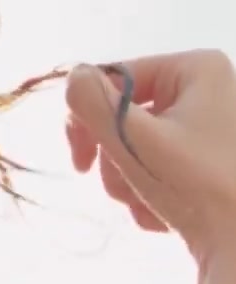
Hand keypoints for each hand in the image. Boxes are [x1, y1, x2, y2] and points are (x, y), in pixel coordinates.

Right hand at [64, 49, 235, 265]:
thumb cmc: (197, 187)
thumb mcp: (133, 139)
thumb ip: (93, 101)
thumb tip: (73, 75)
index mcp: (197, 69)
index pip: (113, 79)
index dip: (89, 118)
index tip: (81, 160)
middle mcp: (208, 89)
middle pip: (125, 113)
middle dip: (114, 157)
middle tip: (119, 187)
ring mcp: (210, 126)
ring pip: (138, 142)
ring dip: (129, 179)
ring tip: (146, 205)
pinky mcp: (210, 160)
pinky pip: (162, 163)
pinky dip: (152, 190)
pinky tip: (164, 214)